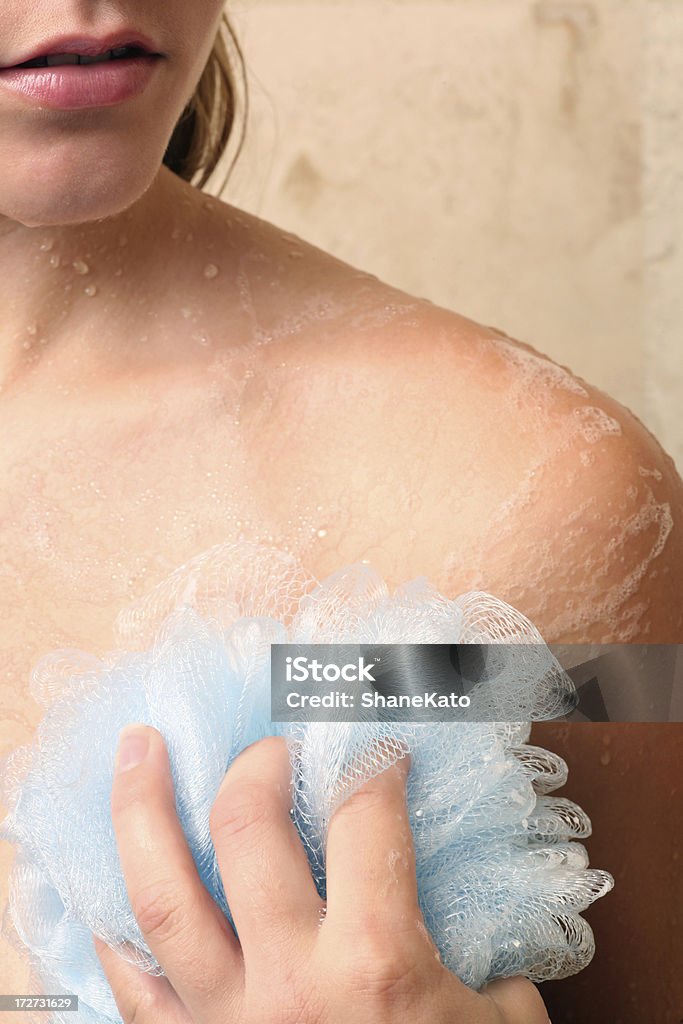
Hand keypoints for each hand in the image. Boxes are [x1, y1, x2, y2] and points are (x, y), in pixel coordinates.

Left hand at [94, 727, 549, 1023]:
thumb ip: (490, 963)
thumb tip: (478, 917)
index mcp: (375, 962)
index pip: (364, 816)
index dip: (375, 763)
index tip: (379, 751)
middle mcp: (289, 981)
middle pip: (247, 831)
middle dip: (258, 765)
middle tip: (272, 747)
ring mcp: (227, 1019)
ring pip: (162, 897)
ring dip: (141, 811)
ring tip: (137, 750)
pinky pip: (132, 988)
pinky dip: (115, 932)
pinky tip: (107, 886)